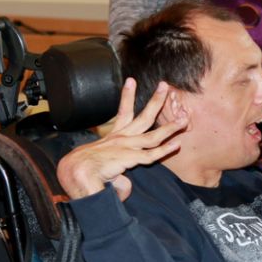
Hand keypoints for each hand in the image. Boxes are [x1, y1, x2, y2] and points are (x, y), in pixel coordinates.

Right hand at [56, 78, 187, 200]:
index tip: (130, 80)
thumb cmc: (83, 172)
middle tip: (165, 86)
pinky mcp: (129, 158)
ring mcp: (126, 146)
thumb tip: (123, 180)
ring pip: (153, 135)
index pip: (123, 113)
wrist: (76, 175)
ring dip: (171, 127)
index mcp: (112, 137)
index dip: (128, 97)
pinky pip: (151, 155)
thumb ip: (117, 171)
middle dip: (155, 100)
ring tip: (185, 119)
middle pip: (143, 116)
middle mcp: (121, 138)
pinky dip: (164, 150)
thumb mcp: (101, 165)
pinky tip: (177, 144)